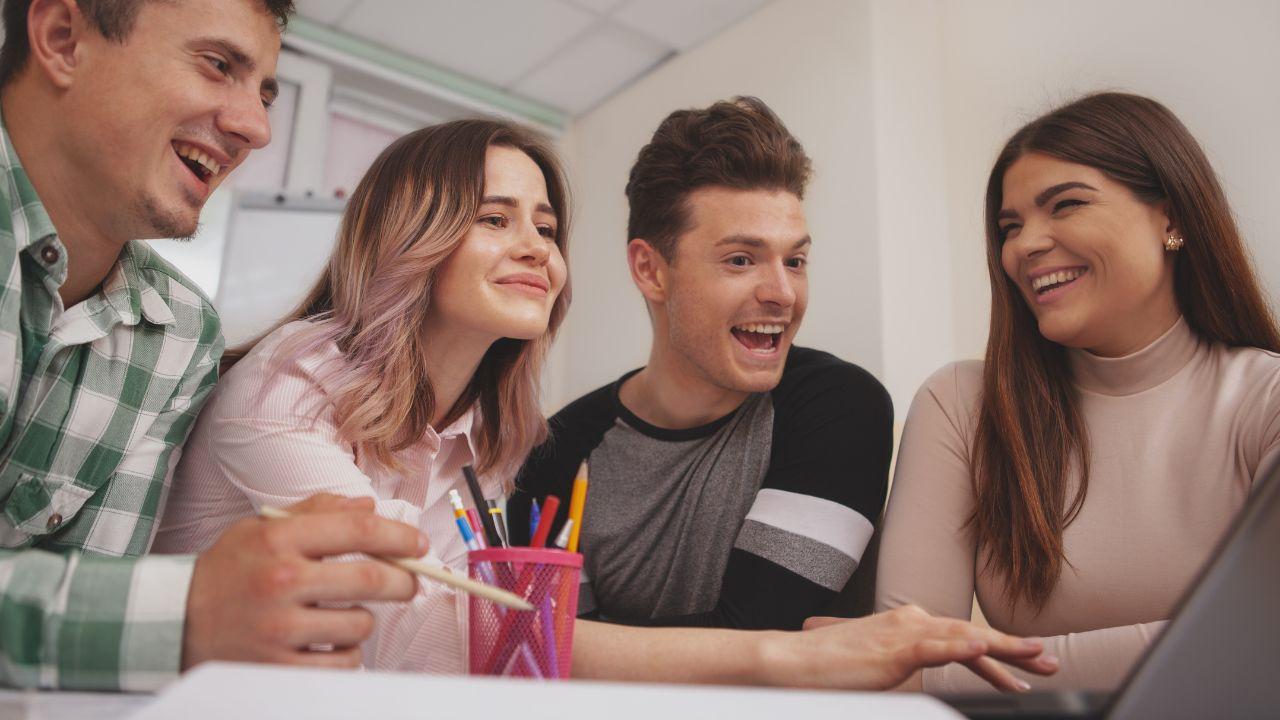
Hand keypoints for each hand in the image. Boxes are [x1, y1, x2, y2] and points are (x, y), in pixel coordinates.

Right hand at [182, 494, 426, 669]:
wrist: (172, 622)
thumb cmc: (226, 571)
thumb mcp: (260, 527)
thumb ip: (316, 512)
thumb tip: (369, 505)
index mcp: (278, 539)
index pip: (358, 529)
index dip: (399, 535)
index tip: (418, 544)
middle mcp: (280, 580)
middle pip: (370, 577)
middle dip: (403, 580)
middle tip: (409, 583)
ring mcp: (279, 627)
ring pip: (359, 624)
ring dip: (363, 620)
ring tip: (342, 615)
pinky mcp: (277, 666)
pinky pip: (341, 662)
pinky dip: (345, 654)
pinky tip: (327, 643)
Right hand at [760, 605, 1057, 691]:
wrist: (790, 663)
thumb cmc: (825, 668)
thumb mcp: (872, 667)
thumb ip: (896, 667)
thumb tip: (904, 676)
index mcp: (906, 625)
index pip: (960, 639)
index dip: (997, 653)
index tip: (1026, 669)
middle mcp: (909, 622)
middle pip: (971, 635)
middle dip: (1014, 650)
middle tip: (1050, 662)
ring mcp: (901, 633)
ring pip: (962, 637)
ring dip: (1003, 647)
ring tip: (1035, 655)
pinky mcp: (892, 649)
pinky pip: (934, 646)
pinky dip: (962, 646)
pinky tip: (984, 647)